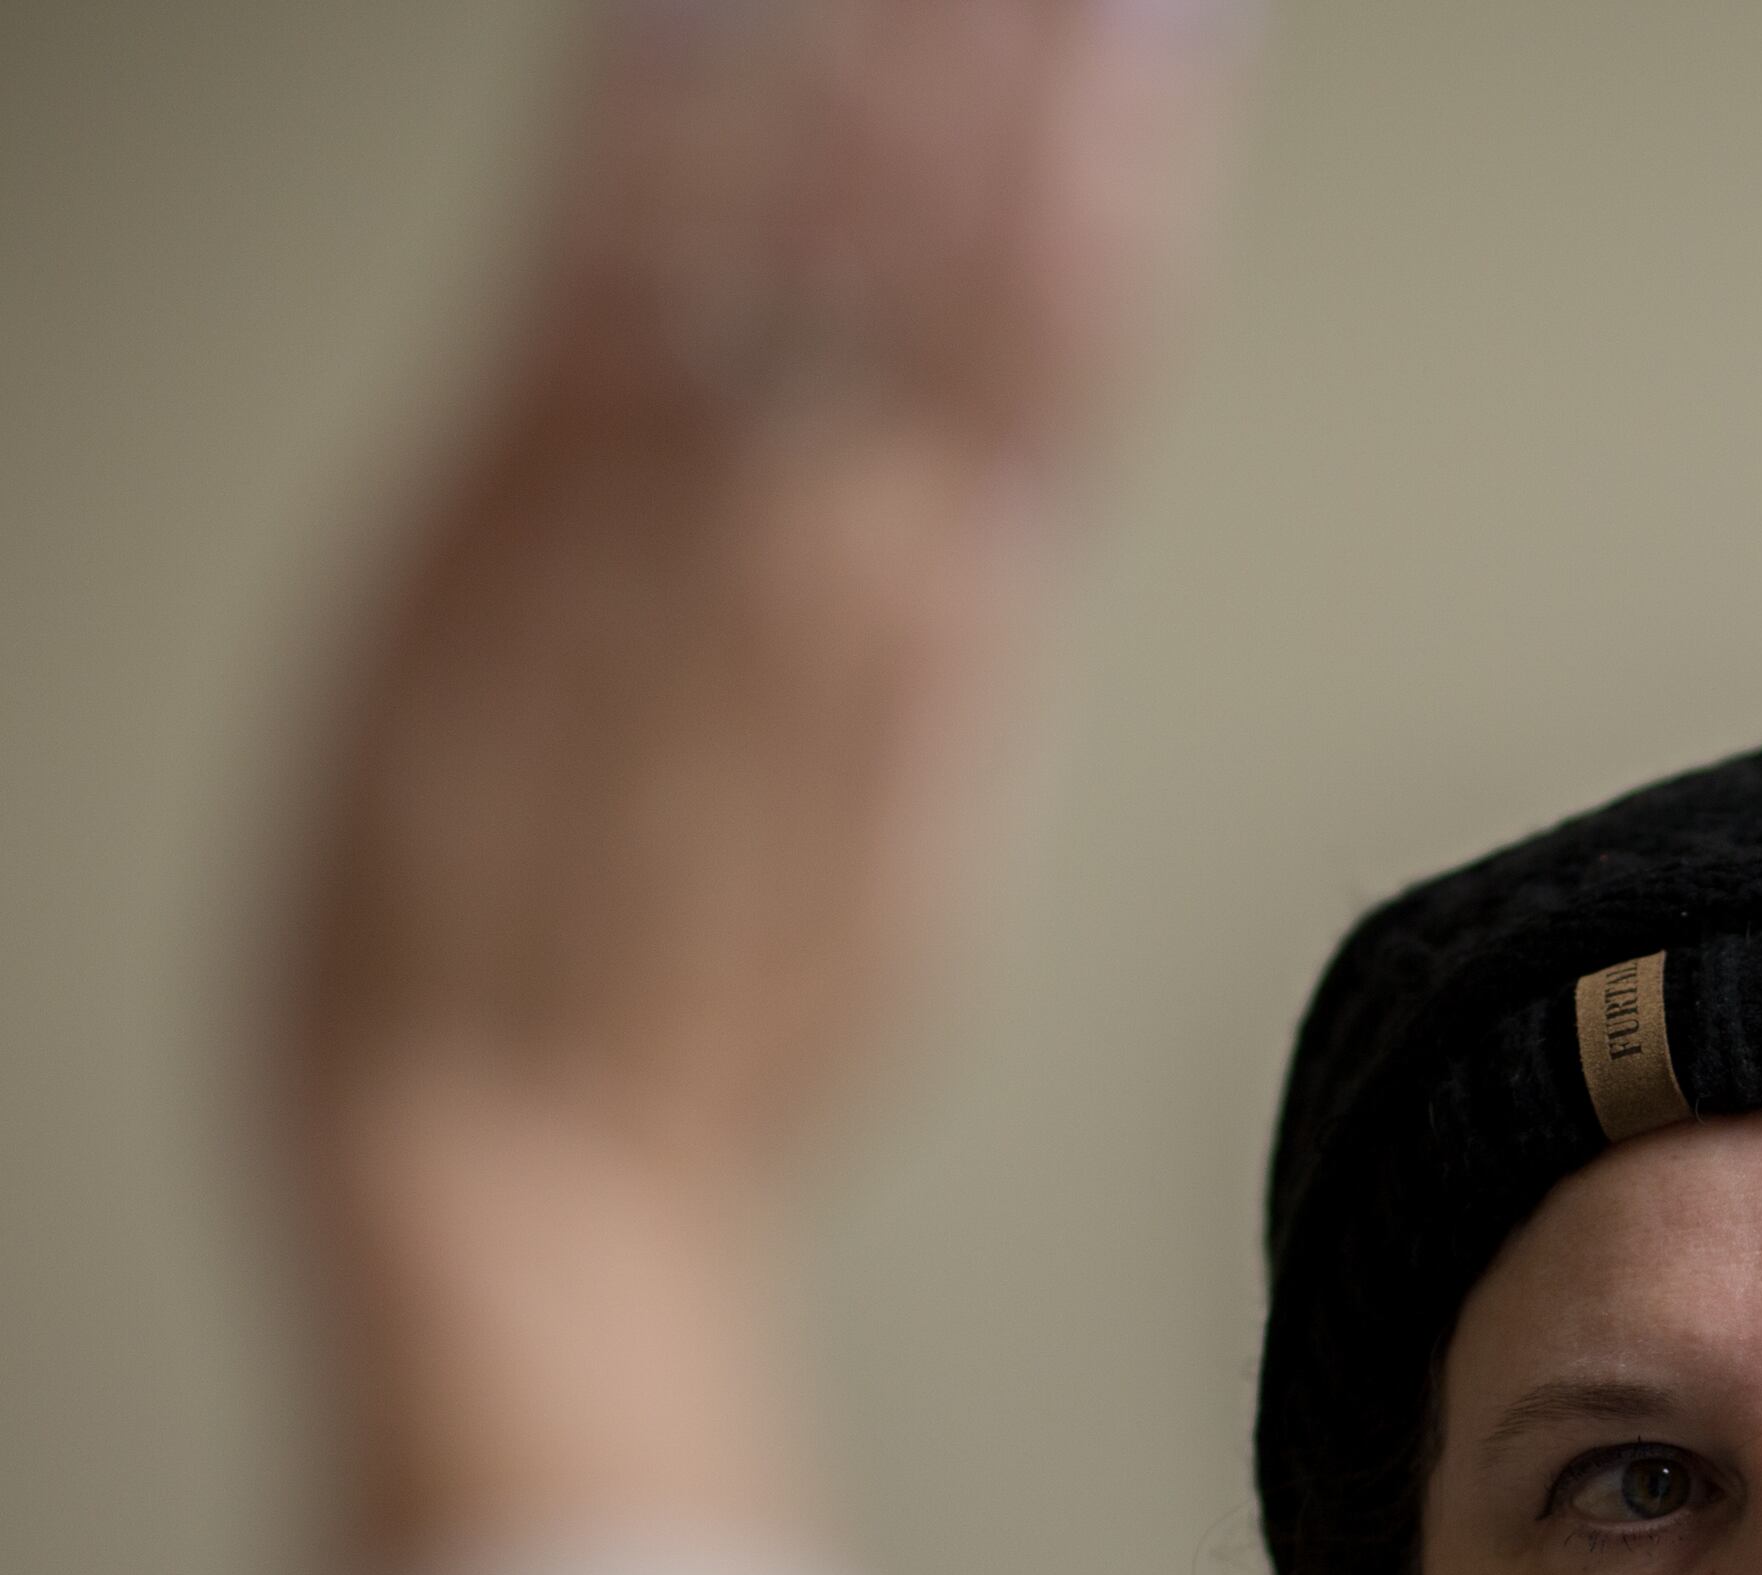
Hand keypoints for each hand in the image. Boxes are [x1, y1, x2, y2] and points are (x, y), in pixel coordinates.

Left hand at [273, 0, 1228, 1571]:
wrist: (531, 1184)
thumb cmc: (698, 1057)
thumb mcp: (891, 868)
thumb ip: (928, 681)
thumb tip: (971, 553)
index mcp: (950, 646)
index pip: (1062, 351)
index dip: (1113, 177)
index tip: (1160, 37)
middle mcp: (855, 563)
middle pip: (977, 254)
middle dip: (1035, 62)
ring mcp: (696, 535)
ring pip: (830, 237)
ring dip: (903, 55)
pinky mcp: (517, 528)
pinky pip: (623, 271)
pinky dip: (681, 121)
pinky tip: (715, 1)